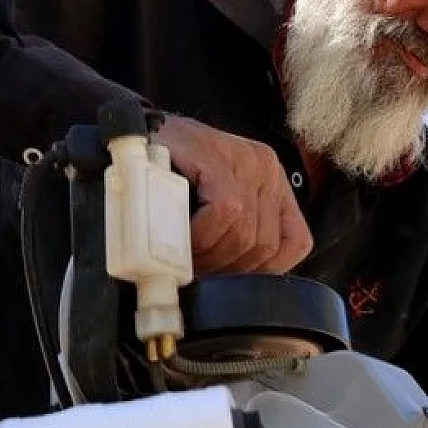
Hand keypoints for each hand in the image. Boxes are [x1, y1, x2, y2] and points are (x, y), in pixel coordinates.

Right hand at [149, 114, 311, 274]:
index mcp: (273, 184)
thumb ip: (237, 235)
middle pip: (263, 245)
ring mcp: (246, 160)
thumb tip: (244, 288)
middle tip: (195, 271)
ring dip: (209, 256)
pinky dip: (202, 235)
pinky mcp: (219, 156)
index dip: (261, 272)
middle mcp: (267, 169)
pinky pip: (225, 212)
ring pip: (244, 234)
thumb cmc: (173, 178)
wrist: (133, 139)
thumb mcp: (216, 206)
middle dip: (226, 269)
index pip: (294, 243)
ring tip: (184, 258)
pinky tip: (182, 238)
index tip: (228, 281)